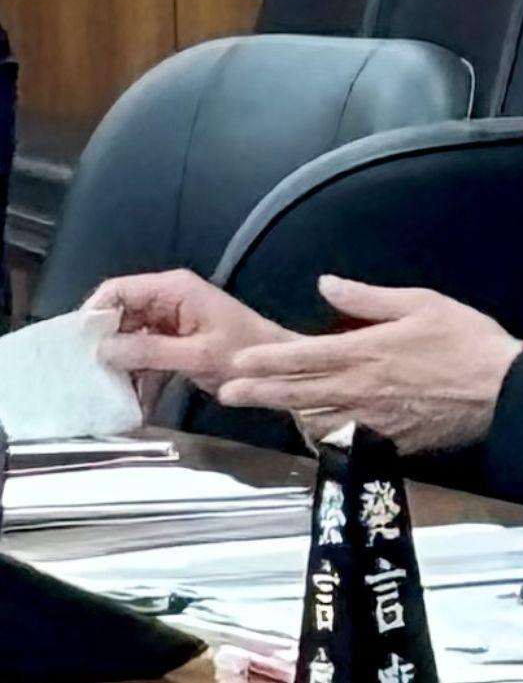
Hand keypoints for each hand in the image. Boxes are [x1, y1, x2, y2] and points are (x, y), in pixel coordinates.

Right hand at [92, 270, 296, 403]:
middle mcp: (169, 298)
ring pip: (127, 335)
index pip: (117, 290)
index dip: (94, 314)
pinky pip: (143, 351)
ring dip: (118, 361)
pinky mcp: (175, 339)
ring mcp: (171, 318)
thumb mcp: (197, 355)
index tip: (79, 347)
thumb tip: (103, 348)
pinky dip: (136, 371)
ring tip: (106, 389)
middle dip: (103, 342)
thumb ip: (149, 351)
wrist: (280, 370)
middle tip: (88, 374)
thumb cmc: (245, 355)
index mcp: (174, 289)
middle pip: (118, 313)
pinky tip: (130, 397)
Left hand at [215, 277, 522, 455]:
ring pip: (314, 420)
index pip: (302, 356)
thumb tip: (326, 285)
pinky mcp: (386, 441)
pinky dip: (324, 433)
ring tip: (270, 408)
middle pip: (296, 393)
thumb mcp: (422, 303)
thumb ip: (368, 298)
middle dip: (258, 392)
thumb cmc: (466, 341)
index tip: (238, 361)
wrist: (501, 392)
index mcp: (365, 352)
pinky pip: (343, 438)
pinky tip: (318, 428)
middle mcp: (358, 389)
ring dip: (288, 414)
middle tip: (228, 393)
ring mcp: (370, 420)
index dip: (266, 359)